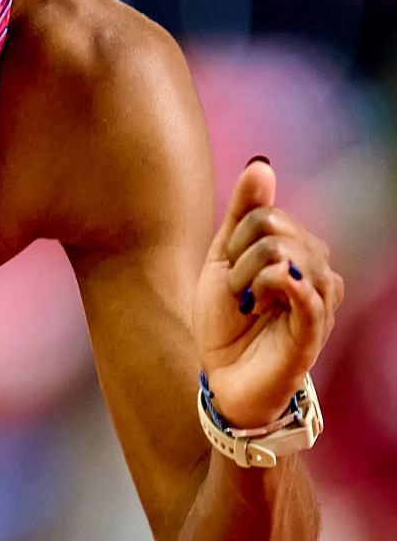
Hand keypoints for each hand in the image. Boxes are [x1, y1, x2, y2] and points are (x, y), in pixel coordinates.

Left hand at [195, 158, 343, 428]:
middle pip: (274, 233)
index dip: (234, 240)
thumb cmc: (228, 319)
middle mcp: (317, 272)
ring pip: (287, 257)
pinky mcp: (311, 334)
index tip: (230, 271)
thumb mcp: (224, 260)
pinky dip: (290, 285)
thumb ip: (243, 213)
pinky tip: (275, 286)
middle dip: (239, 259)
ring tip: (247, 304)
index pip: (266, 215)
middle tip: (238, 293)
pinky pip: (311, 299)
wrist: (223, 376)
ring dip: (248, 278)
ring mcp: (317, 303)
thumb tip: (261, 164)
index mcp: (299, 251)